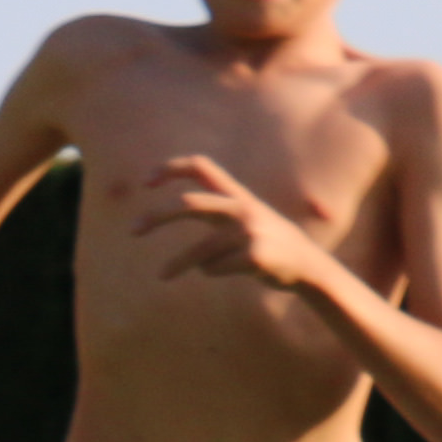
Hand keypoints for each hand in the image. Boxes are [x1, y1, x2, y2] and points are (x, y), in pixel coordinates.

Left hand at [140, 152, 323, 290]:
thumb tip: (169, 205)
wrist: (308, 266)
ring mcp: (250, 232)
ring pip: (199, 250)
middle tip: (132, 231)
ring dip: (177, 264)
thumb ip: (215, 206)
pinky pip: (213, 268)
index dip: (171, 167)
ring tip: (162, 275)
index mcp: (238, 195)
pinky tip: (223, 271)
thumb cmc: (268, 240)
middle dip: (157, 216)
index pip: (202, 166)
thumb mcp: (245, 215)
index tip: (145, 181)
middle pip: (189, 204)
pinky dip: (210, 271)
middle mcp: (243, 208)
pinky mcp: (255, 255)